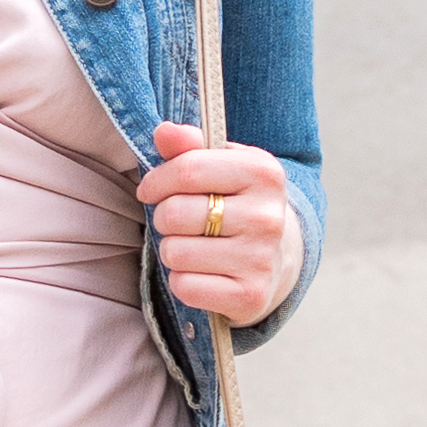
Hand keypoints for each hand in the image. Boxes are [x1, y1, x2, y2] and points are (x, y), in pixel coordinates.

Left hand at [140, 122, 296, 323]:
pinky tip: (203, 273)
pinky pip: (185, 286)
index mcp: (263, 172)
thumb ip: (188, 146)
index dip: (157, 181)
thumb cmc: (235, 202)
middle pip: (174, 213)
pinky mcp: (251, 295)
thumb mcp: (219, 165)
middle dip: (164, 218)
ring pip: (175, 252)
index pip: (187, 170)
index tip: (150, 189)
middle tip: (179, 222)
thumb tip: (164, 132)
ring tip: (193, 246)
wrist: (276, 256)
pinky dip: (183, 281)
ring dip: (172, 251)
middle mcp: (267, 216)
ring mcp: (261, 258)